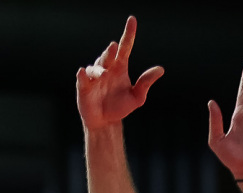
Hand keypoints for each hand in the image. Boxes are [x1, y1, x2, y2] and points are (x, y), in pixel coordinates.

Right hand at [75, 16, 163, 130]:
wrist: (105, 122)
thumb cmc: (120, 108)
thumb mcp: (137, 97)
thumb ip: (146, 83)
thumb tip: (160, 69)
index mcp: (120, 67)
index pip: (126, 46)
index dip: (129, 33)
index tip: (132, 20)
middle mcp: (107, 68)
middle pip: (108, 55)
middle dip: (110, 51)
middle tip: (114, 47)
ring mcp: (94, 77)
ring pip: (95, 66)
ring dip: (99, 68)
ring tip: (104, 74)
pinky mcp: (84, 87)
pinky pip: (82, 78)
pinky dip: (83, 74)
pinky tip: (83, 72)